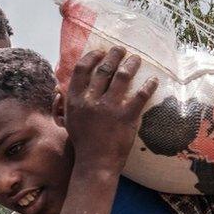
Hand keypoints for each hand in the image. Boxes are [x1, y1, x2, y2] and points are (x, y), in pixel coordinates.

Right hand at [59, 47, 158, 172]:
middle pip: (104, 68)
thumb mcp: (69, 119)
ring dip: (131, 64)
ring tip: (136, 59)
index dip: (92, 56)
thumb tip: (60, 86)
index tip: (101, 51)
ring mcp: (110, 108)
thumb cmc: (83, 141)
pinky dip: (149, 85)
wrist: (96, 163)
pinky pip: (141, 94)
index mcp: (75, 99)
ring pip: (123, 76)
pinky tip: (153, 80)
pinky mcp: (127, 116)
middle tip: (121, 49)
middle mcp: (91, 100)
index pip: (82, 69)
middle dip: (114, 55)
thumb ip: (66, 101)